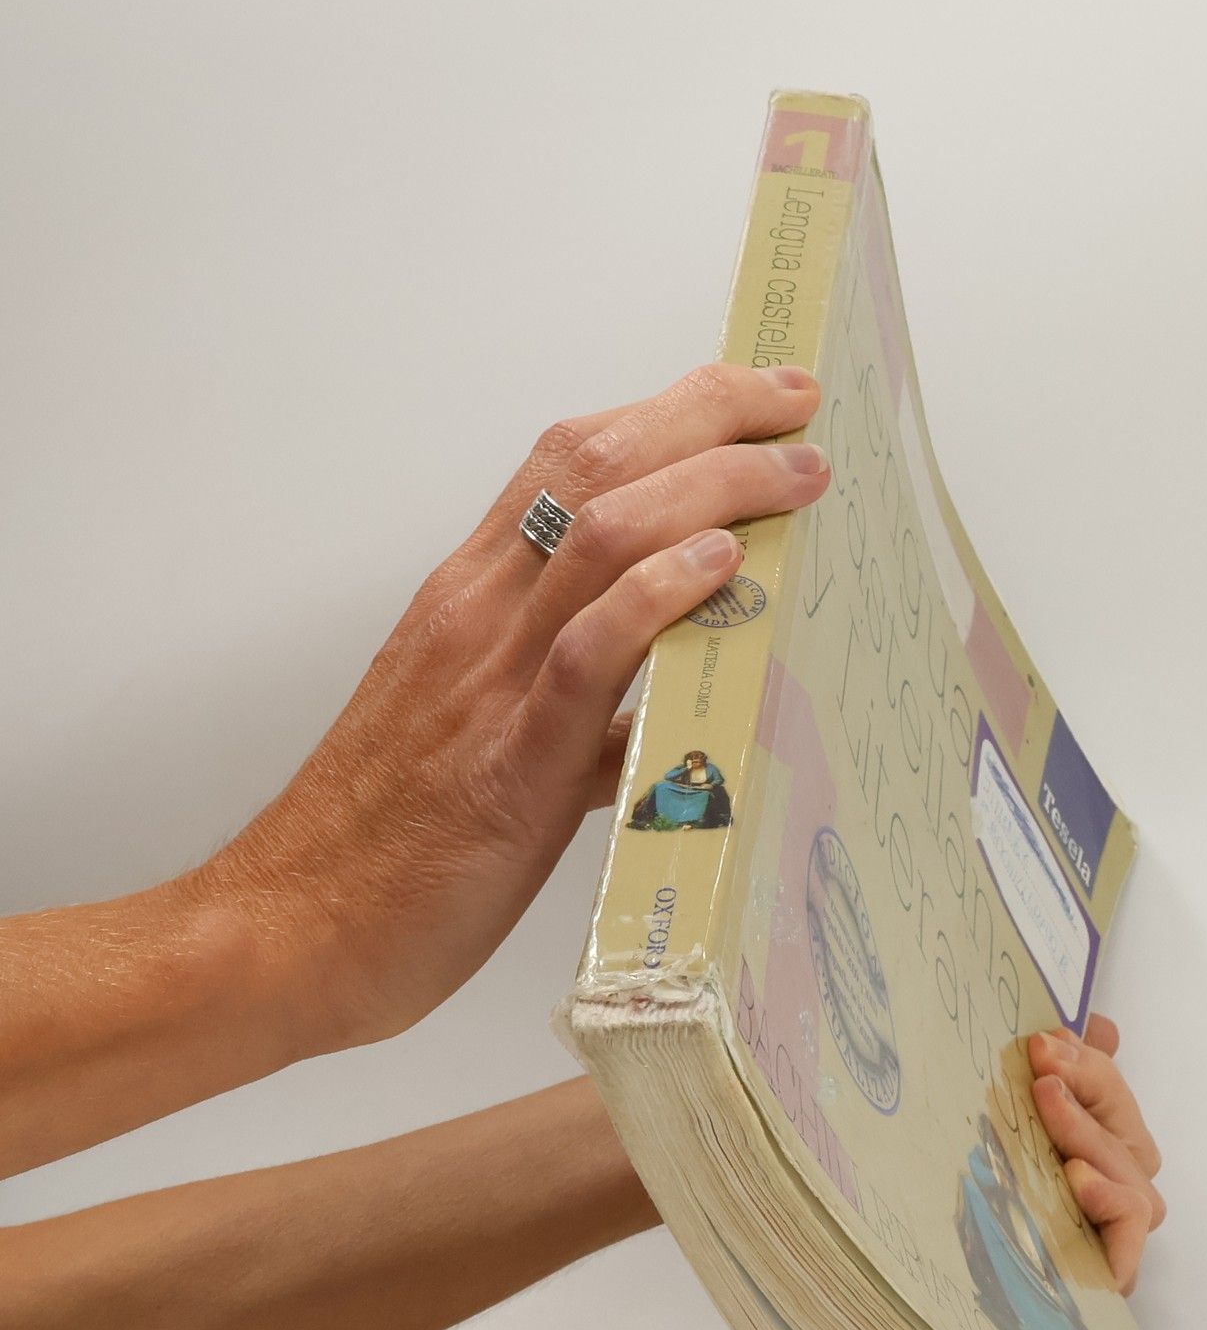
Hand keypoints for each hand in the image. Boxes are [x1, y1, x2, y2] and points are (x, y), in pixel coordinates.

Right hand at [191, 364, 830, 1054]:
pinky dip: (656, 595)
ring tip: (795, 474)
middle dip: (706, 415)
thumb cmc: (386, 849)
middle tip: (796, 406)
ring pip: (603, 534)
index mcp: (467, 601)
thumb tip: (669, 696)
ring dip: (713, 486)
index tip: (745, 395)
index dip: (663, 413)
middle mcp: (476, 615)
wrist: (288, 934)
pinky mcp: (509, 762)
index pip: (566, 463)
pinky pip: (585, 652)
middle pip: (594, 465)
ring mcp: (489, 679)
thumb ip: (577, 703)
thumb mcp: (489, 742)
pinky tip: (719, 563)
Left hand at [1027, 1015, 1164, 1294]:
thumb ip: (1064, 1068)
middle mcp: (1121, 1179)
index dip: (1084, 1062)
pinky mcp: (1111, 1264)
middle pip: (1122, 1124)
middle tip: (1039, 1067)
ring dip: (1088, 1132)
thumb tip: (1097, 1025)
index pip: (1110, 1090)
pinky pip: (1130, 1224)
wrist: (979, 1275)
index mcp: (1104, 1138)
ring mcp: (1119, 1223)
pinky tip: (1078, 1177)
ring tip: (1048, 1106)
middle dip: (1084, 1086)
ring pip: (1128, 1166)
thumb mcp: (1022, 1119)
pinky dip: (1112, 1197)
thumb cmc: (1002, 1190)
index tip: (1042, 1043)